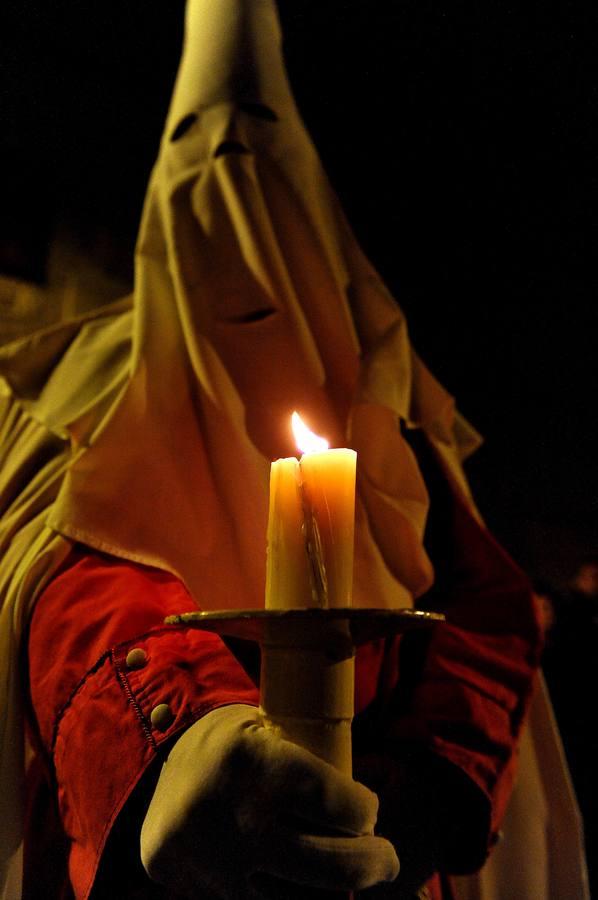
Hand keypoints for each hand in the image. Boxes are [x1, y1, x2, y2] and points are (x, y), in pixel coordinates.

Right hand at [141, 704, 399, 898]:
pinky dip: (287, 899)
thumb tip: (360, 805)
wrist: (146, 759)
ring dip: (335, 893)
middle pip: (335, 866)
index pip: (343, 807)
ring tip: (348, 878)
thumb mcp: (264, 727)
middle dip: (375, 863)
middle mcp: (241, 820)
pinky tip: (306, 889)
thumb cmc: (226, 740)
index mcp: (260, 765)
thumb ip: (307, 758)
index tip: (368, 811)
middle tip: (387, 859)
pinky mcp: (195, 890)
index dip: (367, 811)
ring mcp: (216, 865)